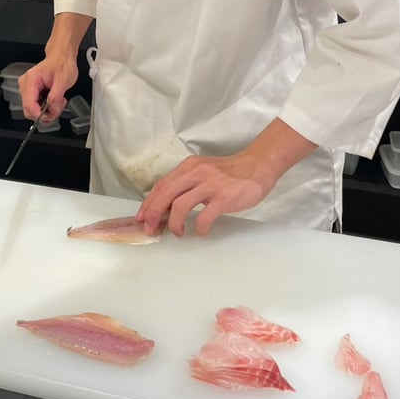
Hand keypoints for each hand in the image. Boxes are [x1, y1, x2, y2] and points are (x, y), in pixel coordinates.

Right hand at [19, 55, 77, 121]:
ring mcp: (27, 89)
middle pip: (29, 110)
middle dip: (45, 113)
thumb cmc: (62, 64)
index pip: (29, 105)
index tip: (50, 116)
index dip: (39, 115)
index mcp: (31, 80)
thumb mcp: (63, 81)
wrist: (62, 57)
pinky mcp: (32, 92)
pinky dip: (46, 107)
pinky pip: (36, 106)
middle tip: (58, 107)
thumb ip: (55, 98)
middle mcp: (25, 85)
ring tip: (58, 101)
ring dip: (47, 110)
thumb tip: (51, 111)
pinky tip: (54, 99)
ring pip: (32, 110)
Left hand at [136, 151, 273, 237]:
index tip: (142, 217)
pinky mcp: (223, 198)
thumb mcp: (203, 170)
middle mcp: (196, 173)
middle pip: (165, 194)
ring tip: (179, 232)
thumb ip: (186, 183)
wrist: (257, 166)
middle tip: (151, 228)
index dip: (148, 203)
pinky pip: (204, 217)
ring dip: (174, 223)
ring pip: (180, 206)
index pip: (161, 185)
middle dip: (153, 214)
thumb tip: (167, 204)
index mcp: (188, 167)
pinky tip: (202, 231)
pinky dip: (200, 228)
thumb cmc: (229, 172)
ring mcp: (210, 185)